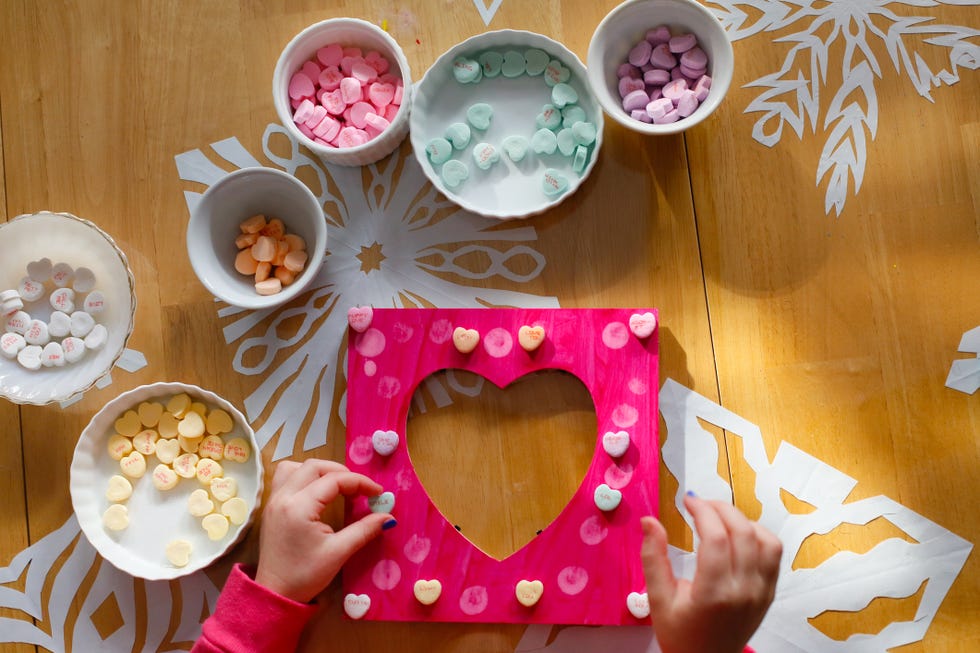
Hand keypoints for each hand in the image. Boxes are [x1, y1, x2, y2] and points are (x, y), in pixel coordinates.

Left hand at [255, 459, 391, 602]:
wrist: (274, 594)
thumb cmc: (305, 575)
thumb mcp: (338, 553)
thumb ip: (364, 530)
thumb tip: (388, 517)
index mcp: (299, 507)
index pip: (334, 480)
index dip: (360, 482)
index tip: (378, 493)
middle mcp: (283, 497)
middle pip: (315, 466)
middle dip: (341, 472)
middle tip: (359, 489)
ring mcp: (274, 500)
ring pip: (295, 467)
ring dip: (318, 470)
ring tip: (336, 486)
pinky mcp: (271, 507)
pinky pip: (284, 478)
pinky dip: (302, 476)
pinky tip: (315, 492)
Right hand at [640, 494, 781, 652]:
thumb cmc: (680, 635)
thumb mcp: (657, 600)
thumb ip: (653, 558)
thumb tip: (649, 521)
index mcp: (714, 593)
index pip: (716, 537)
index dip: (702, 511)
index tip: (687, 501)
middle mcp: (744, 591)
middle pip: (742, 532)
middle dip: (720, 508)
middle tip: (700, 504)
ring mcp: (761, 592)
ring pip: (764, 539)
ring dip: (741, 519)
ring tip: (718, 517)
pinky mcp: (769, 592)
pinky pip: (773, 553)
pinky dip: (758, 534)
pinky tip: (738, 533)